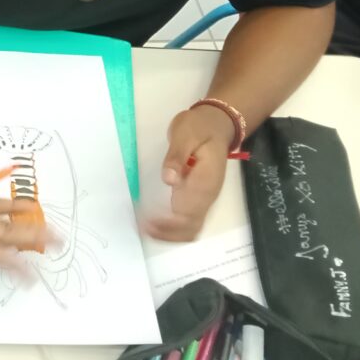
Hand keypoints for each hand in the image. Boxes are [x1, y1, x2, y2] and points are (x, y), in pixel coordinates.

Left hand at [146, 105, 235, 241]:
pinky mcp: (200, 197)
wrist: (217, 125)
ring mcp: (206, 198)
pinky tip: (157, 222)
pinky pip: (190, 220)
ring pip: (191, 228)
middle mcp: (208, 195)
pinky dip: (174, 227)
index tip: (147, 223)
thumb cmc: (199, 128)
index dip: (168, 224)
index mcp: (205, 182)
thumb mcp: (184, 134)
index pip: (188, 213)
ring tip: (146, 228)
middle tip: (141, 227)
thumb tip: (169, 179)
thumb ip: (176, 156)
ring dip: (170, 234)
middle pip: (191, 227)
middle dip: (167, 233)